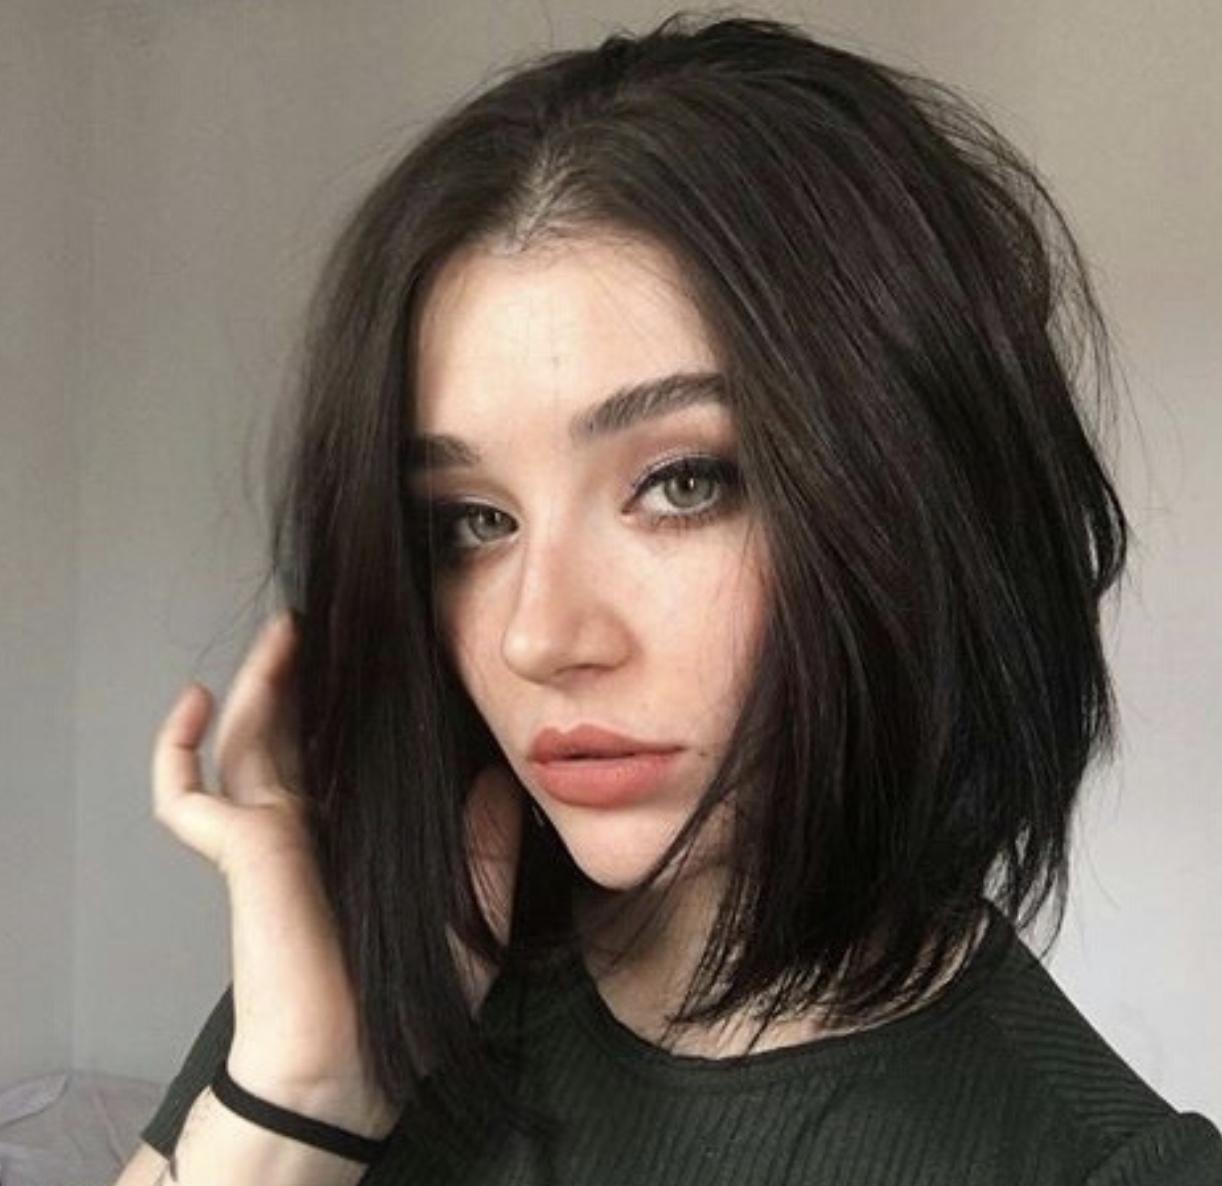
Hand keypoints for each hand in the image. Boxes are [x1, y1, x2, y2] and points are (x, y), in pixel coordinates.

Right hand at [151, 611, 522, 1132]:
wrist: (356, 1063)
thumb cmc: (413, 999)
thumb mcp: (474, 907)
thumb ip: (489, 843)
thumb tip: (501, 775)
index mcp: (358, 833)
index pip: (352, 751)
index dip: (360, 706)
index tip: (389, 659)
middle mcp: (307, 824)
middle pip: (298, 729)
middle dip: (307, 676)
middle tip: (328, 625)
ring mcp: (264, 833)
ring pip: (249, 737)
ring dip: (260, 682)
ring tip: (286, 630)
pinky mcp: (236, 849)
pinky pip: (183, 795)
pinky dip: (173, 750)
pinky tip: (193, 697)